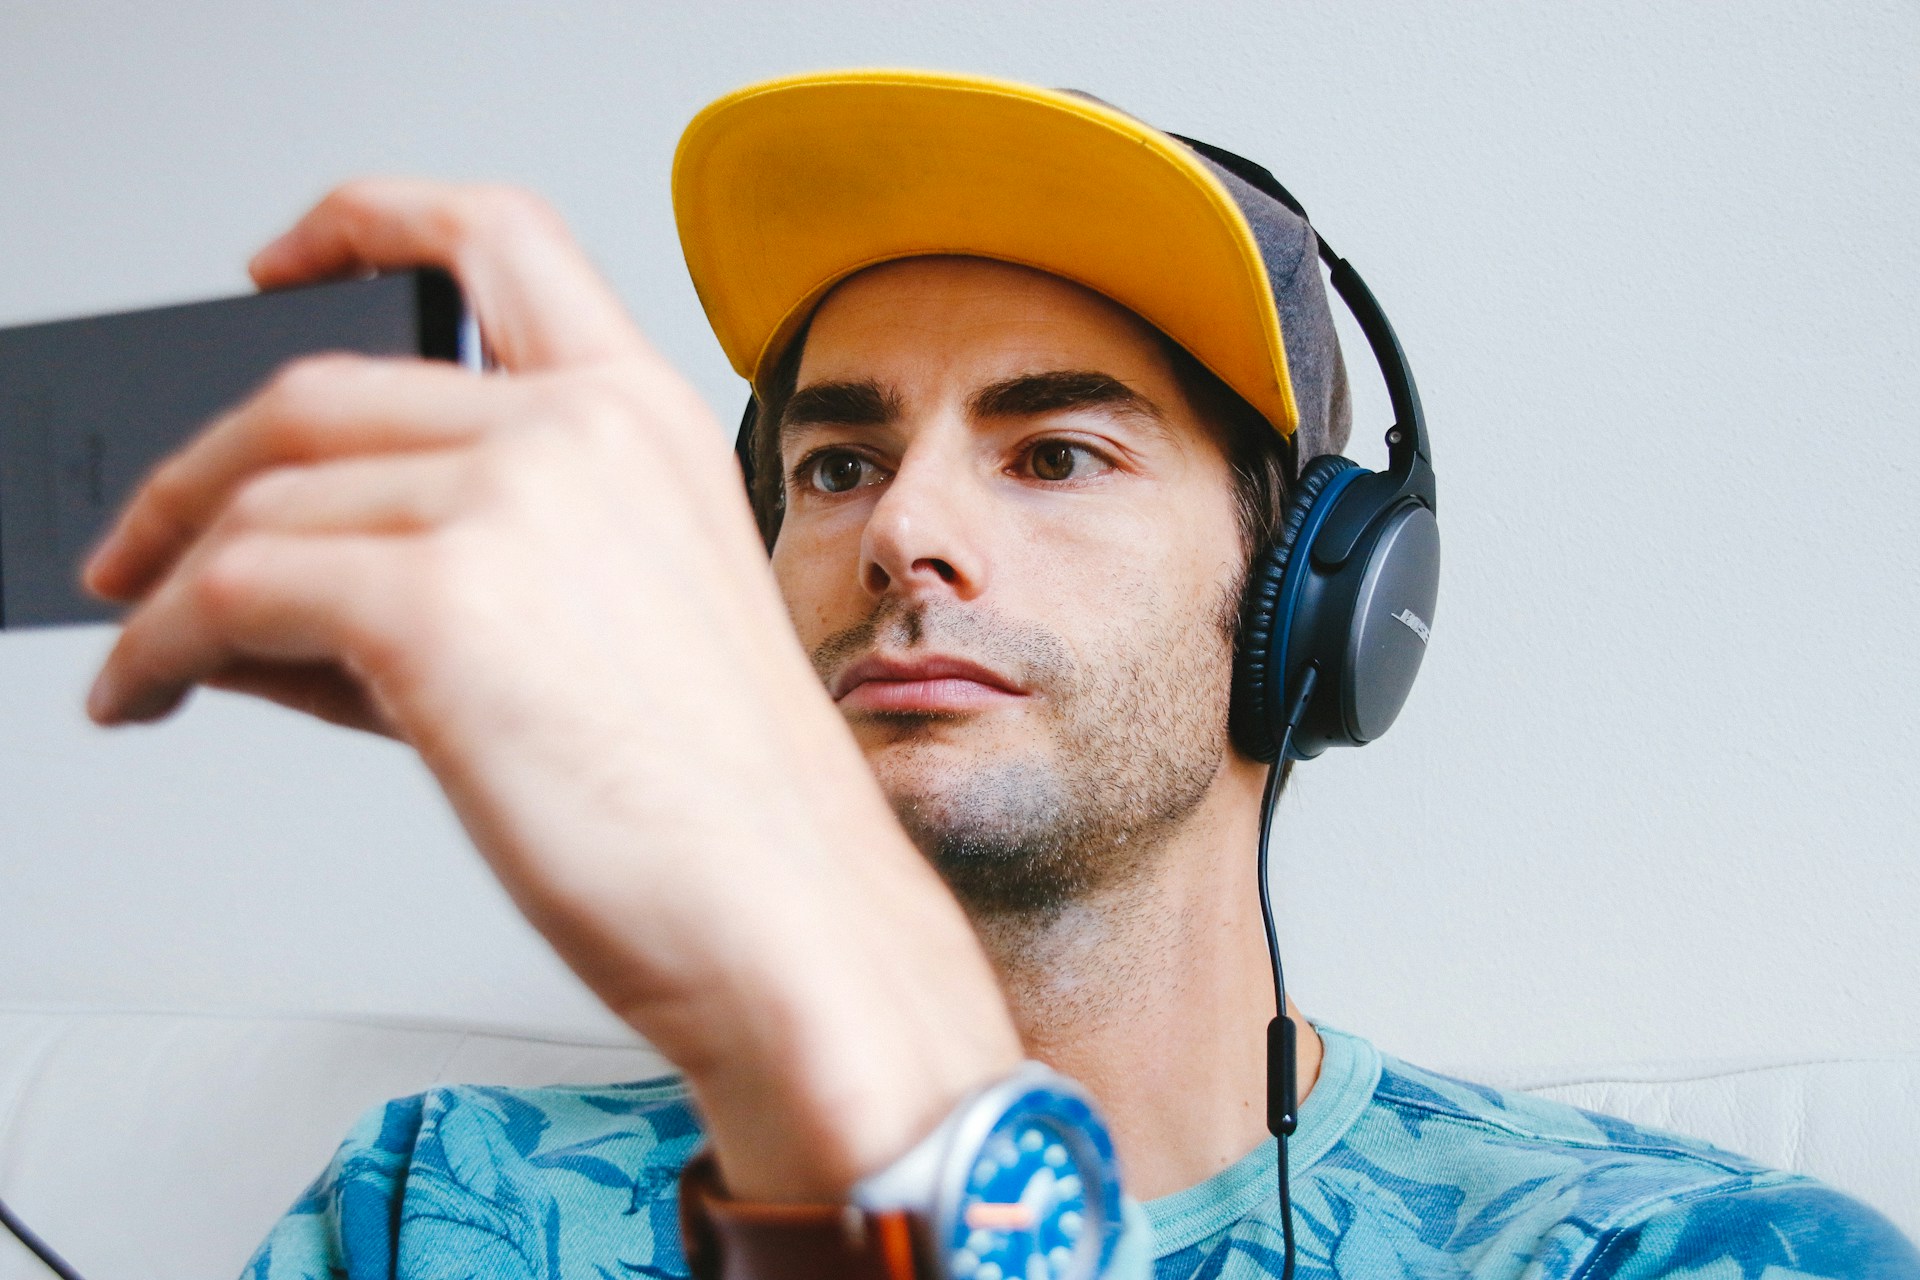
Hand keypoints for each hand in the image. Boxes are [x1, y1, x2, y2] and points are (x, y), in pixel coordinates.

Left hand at [82, 179, 1020, 1199]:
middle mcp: (581, 430)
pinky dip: (159, 641)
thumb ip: (452, 566)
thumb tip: (262, 579)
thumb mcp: (609, 631)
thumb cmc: (726, 804)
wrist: (783, 916)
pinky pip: (231, 592)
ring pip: (264, 498)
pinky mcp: (434, 600)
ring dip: (170, 577)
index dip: (365, 221)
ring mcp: (512, 500)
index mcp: (645, 419)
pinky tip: (152, 687)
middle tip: (142, 543)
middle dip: (197, 470)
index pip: (493, 237)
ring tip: (151, 651)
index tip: (281, 265)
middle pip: (318, 388)